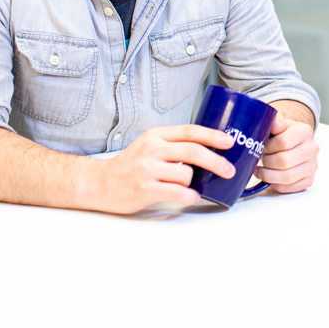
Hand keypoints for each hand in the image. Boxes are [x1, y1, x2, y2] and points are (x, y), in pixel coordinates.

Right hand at [95, 124, 235, 213]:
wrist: (99, 183)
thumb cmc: (130, 165)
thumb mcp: (150, 146)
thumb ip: (173, 145)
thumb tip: (209, 149)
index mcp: (156, 135)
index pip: (190, 131)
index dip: (213, 136)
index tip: (229, 142)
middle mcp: (152, 149)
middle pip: (193, 151)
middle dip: (216, 161)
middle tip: (229, 170)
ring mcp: (147, 169)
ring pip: (187, 174)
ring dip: (194, 183)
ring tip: (186, 186)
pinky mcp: (145, 189)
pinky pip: (178, 192)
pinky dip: (189, 196)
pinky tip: (189, 196)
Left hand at [254, 112, 318, 192]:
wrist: (292, 142)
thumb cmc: (280, 133)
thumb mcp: (276, 122)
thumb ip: (275, 119)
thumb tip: (277, 126)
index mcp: (305, 131)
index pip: (283, 142)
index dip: (268, 147)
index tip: (263, 146)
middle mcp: (312, 148)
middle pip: (285, 161)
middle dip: (267, 162)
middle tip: (261, 159)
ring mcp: (313, 165)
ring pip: (288, 177)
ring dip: (269, 176)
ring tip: (262, 170)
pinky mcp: (309, 179)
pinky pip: (291, 187)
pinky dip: (276, 185)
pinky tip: (270, 178)